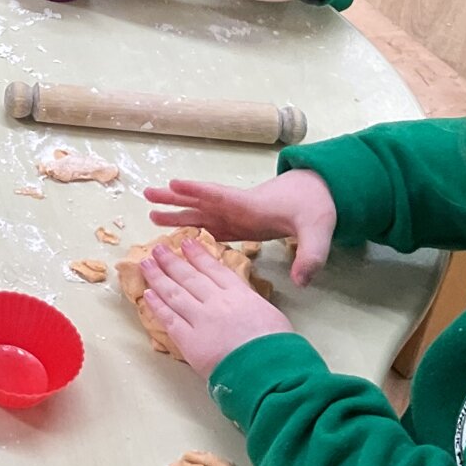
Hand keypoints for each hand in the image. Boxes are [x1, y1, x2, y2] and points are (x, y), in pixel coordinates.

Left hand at [138, 232, 293, 373]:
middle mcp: (217, 302)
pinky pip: (168, 319)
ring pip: (174, 293)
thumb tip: (242, 298)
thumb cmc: (279, 348)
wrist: (271, 371)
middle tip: (158, 248)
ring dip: (158, 277)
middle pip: (189, 276)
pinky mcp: (189, 341)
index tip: (186, 242)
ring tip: (146, 264)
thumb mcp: (271, 315)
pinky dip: (157, 305)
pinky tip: (147, 294)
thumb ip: (251, 302)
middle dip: (171, 260)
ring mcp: (201, 320)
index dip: (197, 254)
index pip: (213, 268)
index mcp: (240, 294)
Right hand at [147, 170, 337, 285]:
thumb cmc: (315, 209)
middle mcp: (237, 208)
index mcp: (251, 205)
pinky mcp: (238, 226)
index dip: (198, 191)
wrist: (318, 197)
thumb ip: (311, 255)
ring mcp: (236, 216)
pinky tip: (177, 234)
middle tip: (146, 194)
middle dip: (174, 198)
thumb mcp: (318, 232)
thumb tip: (302, 281)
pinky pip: (209, 227)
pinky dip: (191, 229)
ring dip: (177, 213)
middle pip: (200, 201)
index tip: (174, 184)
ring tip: (151, 213)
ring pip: (200, 213)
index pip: (221, 195)